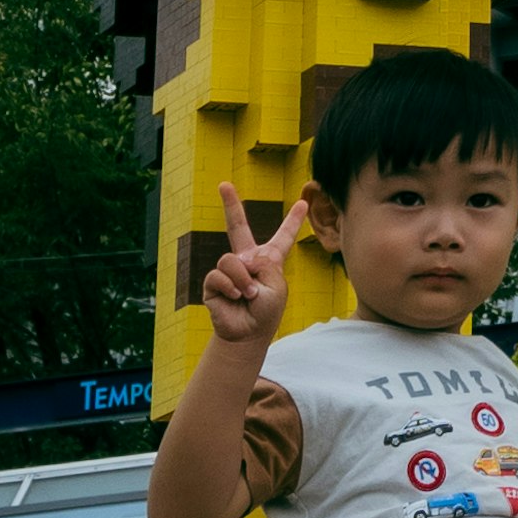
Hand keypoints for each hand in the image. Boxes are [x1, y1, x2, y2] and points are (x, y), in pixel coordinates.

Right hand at [200, 183, 306, 354]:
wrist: (247, 333)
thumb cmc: (266, 312)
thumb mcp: (276, 285)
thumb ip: (264, 265)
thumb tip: (240, 259)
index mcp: (269, 261)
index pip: (283, 237)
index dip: (293, 220)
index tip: (303, 202)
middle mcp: (247, 260)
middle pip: (237, 226)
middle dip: (230, 204)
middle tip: (223, 184)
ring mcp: (229, 269)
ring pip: (231, 259)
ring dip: (243, 279)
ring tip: (248, 294)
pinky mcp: (213, 282)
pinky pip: (219, 274)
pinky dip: (231, 286)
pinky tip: (236, 296)